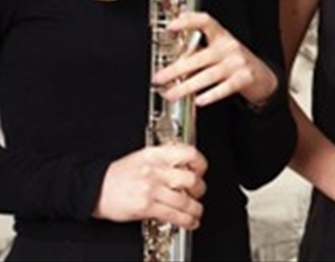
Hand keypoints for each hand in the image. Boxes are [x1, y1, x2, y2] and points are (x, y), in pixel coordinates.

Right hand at [93, 144, 207, 229]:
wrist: (93, 188)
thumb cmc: (117, 175)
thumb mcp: (143, 158)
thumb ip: (164, 161)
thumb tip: (187, 168)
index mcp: (155, 155)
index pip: (189, 153)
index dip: (200, 164)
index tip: (201, 171)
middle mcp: (155, 170)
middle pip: (191, 179)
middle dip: (199, 189)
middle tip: (197, 193)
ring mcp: (150, 189)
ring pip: (184, 200)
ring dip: (195, 209)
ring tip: (196, 212)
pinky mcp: (145, 207)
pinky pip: (173, 215)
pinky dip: (186, 220)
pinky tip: (190, 222)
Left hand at [153, 12, 278, 106]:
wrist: (262, 77)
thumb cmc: (234, 62)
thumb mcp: (219, 51)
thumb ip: (197, 53)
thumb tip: (170, 64)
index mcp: (221, 36)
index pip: (206, 22)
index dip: (188, 21)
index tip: (171, 26)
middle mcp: (229, 47)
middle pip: (200, 56)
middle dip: (176, 68)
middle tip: (160, 78)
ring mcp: (237, 63)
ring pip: (208, 75)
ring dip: (187, 86)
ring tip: (171, 94)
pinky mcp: (244, 79)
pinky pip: (225, 88)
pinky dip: (210, 95)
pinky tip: (199, 100)